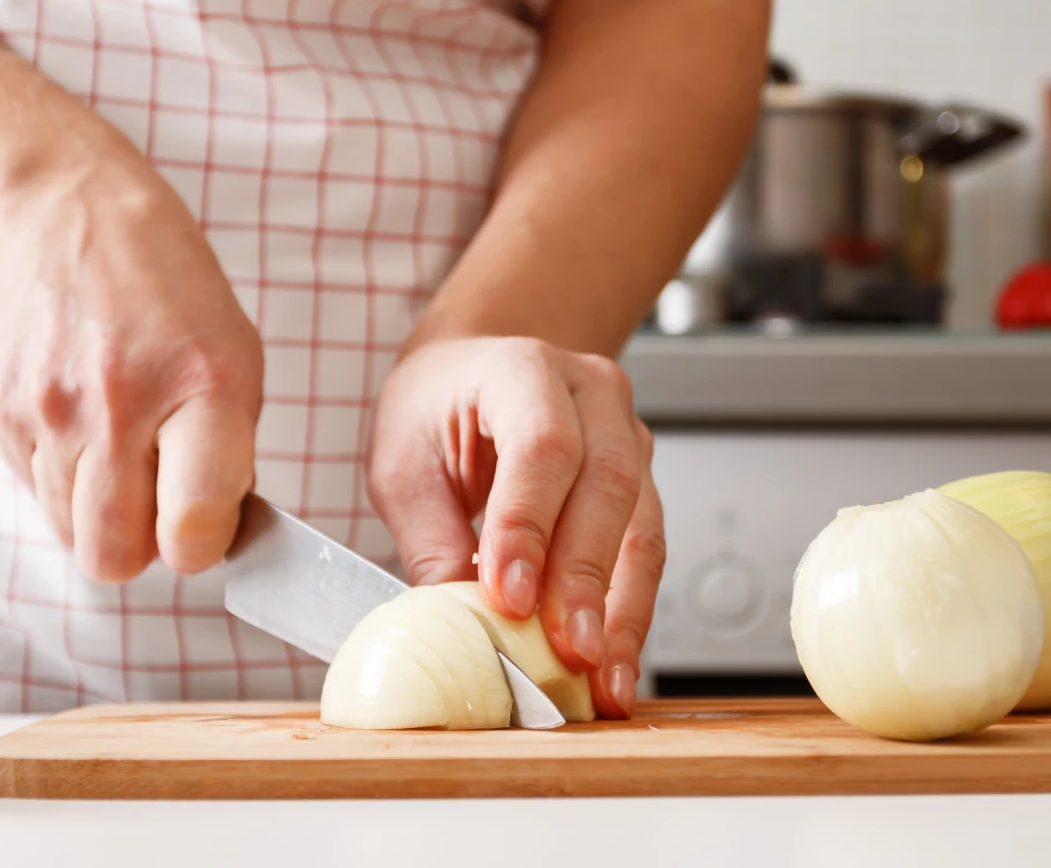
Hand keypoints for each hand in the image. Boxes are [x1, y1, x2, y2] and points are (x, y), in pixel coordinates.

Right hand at [0, 156, 262, 580]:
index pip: (191, 527)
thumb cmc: (172, 293)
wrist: (70, 213)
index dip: (202, 548)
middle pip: (113, 556)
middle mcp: (120, 405)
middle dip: (142, 547)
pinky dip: (65, 481)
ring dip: (100, 516)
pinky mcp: (2, 413)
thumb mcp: (239, 359)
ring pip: (70, 535)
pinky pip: (35, 494)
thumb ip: (231, 455)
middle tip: (161, 501)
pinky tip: (85, 426)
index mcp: (202, 389)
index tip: (207, 529)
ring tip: (123, 453)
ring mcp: (51, 411)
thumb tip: (212, 537)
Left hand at [367, 336, 665, 717]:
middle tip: (567, 653)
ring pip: (642, 525)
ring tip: (603, 680)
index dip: (529, 527)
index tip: (510, 600)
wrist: (473, 369)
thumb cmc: (436, 408)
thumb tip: (458, 628)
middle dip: (585, 581)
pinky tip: (615, 661)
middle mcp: (591, 392)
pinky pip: (647, 548)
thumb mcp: (404, 466)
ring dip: (624, 611)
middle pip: (606, 486)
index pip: (541, 447)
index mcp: (523, 369)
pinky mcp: (641, 478)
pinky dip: (631, 610)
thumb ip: (431, 541)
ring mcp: (627, 432)